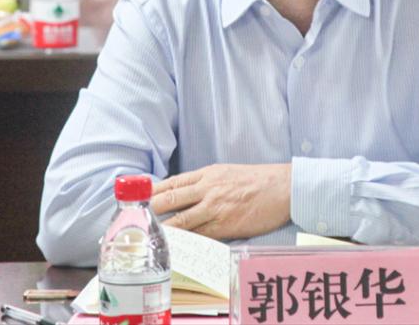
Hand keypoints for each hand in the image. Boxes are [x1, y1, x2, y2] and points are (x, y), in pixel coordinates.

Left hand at [151, 163, 291, 239]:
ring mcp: (216, 208)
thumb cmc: (258, 180)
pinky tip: (175, 247)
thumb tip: (184, 193)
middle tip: (134, 218)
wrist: (284, 187)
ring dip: (163, 229)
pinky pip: (200, 236)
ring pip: (181, 220)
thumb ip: (205, 181)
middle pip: (170, 199)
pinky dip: (186, 242)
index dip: (153, 191)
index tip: (138, 198)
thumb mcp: (227, 172)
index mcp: (208, 174)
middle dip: (150, 209)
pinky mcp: (226, 226)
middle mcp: (208, 189)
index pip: (172, 182)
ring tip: (147, 236)